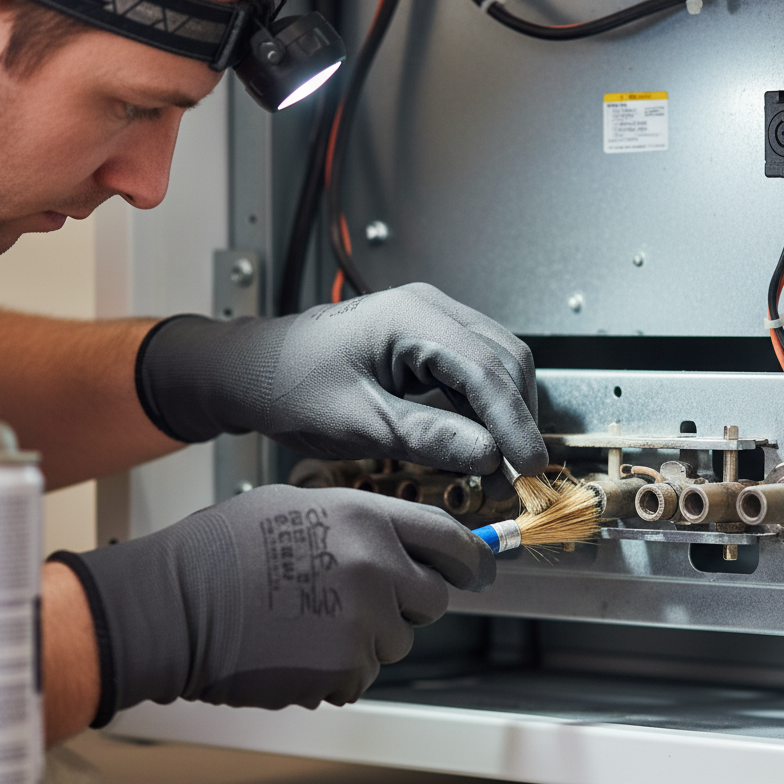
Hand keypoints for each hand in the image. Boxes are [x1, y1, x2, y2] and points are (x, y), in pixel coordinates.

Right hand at [51, 486, 493, 724]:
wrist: (175, 605)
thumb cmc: (226, 548)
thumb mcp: (302, 506)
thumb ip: (364, 525)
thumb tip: (406, 546)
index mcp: (367, 519)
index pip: (451, 539)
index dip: (472, 557)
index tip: (480, 568)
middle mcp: (377, 568)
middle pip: (434, 598)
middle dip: (407, 601)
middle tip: (361, 599)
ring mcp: (364, 623)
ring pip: (398, 640)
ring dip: (368, 637)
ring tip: (309, 620)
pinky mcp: (346, 670)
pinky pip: (364, 673)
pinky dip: (339, 669)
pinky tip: (296, 647)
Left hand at [136, 283, 547, 478]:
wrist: (255, 373)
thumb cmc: (290, 387)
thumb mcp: (358, 421)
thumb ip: (427, 437)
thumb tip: (489, 454)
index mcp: (411, 317)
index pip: (487, 370)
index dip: (514, 422)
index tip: (528, 465)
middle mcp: (429, 309)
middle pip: (505, 360)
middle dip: (518, 418)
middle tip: (518, 474)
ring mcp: (431, 323)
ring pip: (497, 366)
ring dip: (506, 415)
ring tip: (502, 468)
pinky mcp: (427, 344)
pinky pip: (474, 374)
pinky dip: (485, 411)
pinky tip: (482, 446)